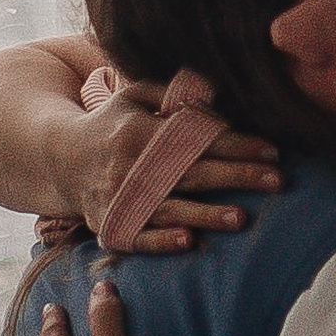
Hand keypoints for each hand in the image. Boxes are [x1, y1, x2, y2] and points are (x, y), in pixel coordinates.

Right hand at [69, 77, 280, 251]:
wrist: (59, 159)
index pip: (195, 137)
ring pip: (168, 207)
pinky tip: (189, 242)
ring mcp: (116, 197)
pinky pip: (137, 236)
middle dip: (235, 176)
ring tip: (241, 218)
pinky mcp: (108, 224)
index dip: (235, 144)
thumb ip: (173, 94)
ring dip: (205, 214)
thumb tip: (217, 97)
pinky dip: (161, 240)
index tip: (272, 151)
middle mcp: (127, 164)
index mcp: (138, 130)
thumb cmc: (113, 124)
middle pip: (189, 171)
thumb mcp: (135, 96)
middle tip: (276, 181)